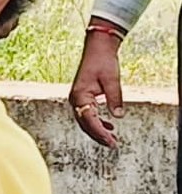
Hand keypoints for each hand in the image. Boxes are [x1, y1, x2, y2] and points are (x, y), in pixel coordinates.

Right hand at [69, 28, 124, 148]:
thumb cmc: (103, 62)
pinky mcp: (82, 97)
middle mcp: (75, 100)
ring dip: (98, 130)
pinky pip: (88, 114)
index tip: (111, 141)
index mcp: (79, 96)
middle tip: (112, 144)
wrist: (97, 48)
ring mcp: (77, 99)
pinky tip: (109, 125)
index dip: (100, 132)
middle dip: (98, 135)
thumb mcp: (112, 81)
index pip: (89, 120)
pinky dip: (97, 121)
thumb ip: (115, 99)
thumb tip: (118, 116)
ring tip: (111, 138)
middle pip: (85, 124)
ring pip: (86, 121)